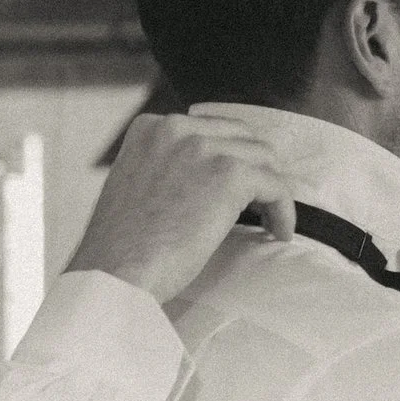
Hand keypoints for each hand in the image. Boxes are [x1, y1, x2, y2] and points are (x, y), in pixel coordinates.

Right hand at [66, 110, 294, 304]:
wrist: (116, 272)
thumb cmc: (120, 248)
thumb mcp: (133, 187)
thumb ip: (165, 170)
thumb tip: (202, 182)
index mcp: (151, 128)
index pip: (209, 129)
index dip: (229, 157)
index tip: (235, 186)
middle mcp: (177, 128)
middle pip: (240, 137)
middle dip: (254, 169)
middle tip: (258, 203)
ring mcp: (203, 149)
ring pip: (263, 159)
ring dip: (270, 190)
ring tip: (270, 221)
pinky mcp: (229, 175)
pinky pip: (275, 186)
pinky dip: (283, 211)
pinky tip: (279, 232)